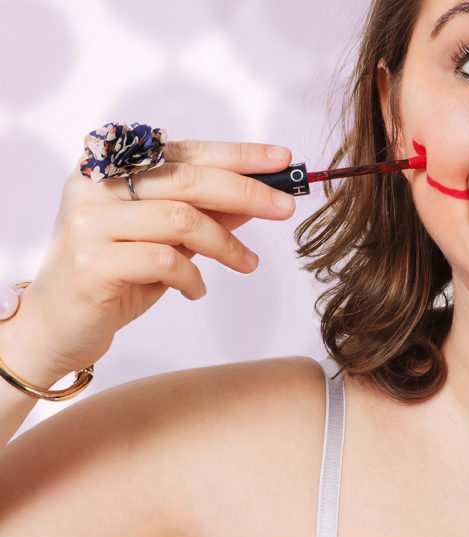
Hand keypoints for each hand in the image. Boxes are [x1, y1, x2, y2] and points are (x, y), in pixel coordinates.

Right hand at [8, 141, 294, 381]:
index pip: (185, 152)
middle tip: (285, 209)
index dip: (237, 155)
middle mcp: (96, 187)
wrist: (57, 326)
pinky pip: (165, 261)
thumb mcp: (166, 239)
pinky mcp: (93, 263)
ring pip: (181, 220)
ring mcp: (90, 223)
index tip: (282, 159)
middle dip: (246, 192)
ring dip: (226, 244)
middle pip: (188, 180)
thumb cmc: (115, 277)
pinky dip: (193, 276)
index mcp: (111, 168)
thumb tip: (257, 198)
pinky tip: (196, 289)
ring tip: (247, 264)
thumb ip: (205, 215)